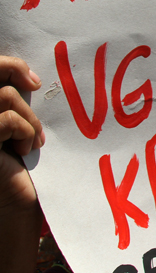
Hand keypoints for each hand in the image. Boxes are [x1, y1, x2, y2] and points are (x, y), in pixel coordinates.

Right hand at [0, 57, 43, 213]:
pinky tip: (25, 151)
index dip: (6, 65)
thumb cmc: (19, 169)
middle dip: (12, 69)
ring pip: (4, 96)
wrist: (16, 207)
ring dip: (28, 117)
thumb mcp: (16, 129)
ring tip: (31, 140)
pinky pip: (7, 120)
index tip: (32, 79)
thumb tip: (29, 78)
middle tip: (34, 84)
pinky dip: (25, 132)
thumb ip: (13, 105)